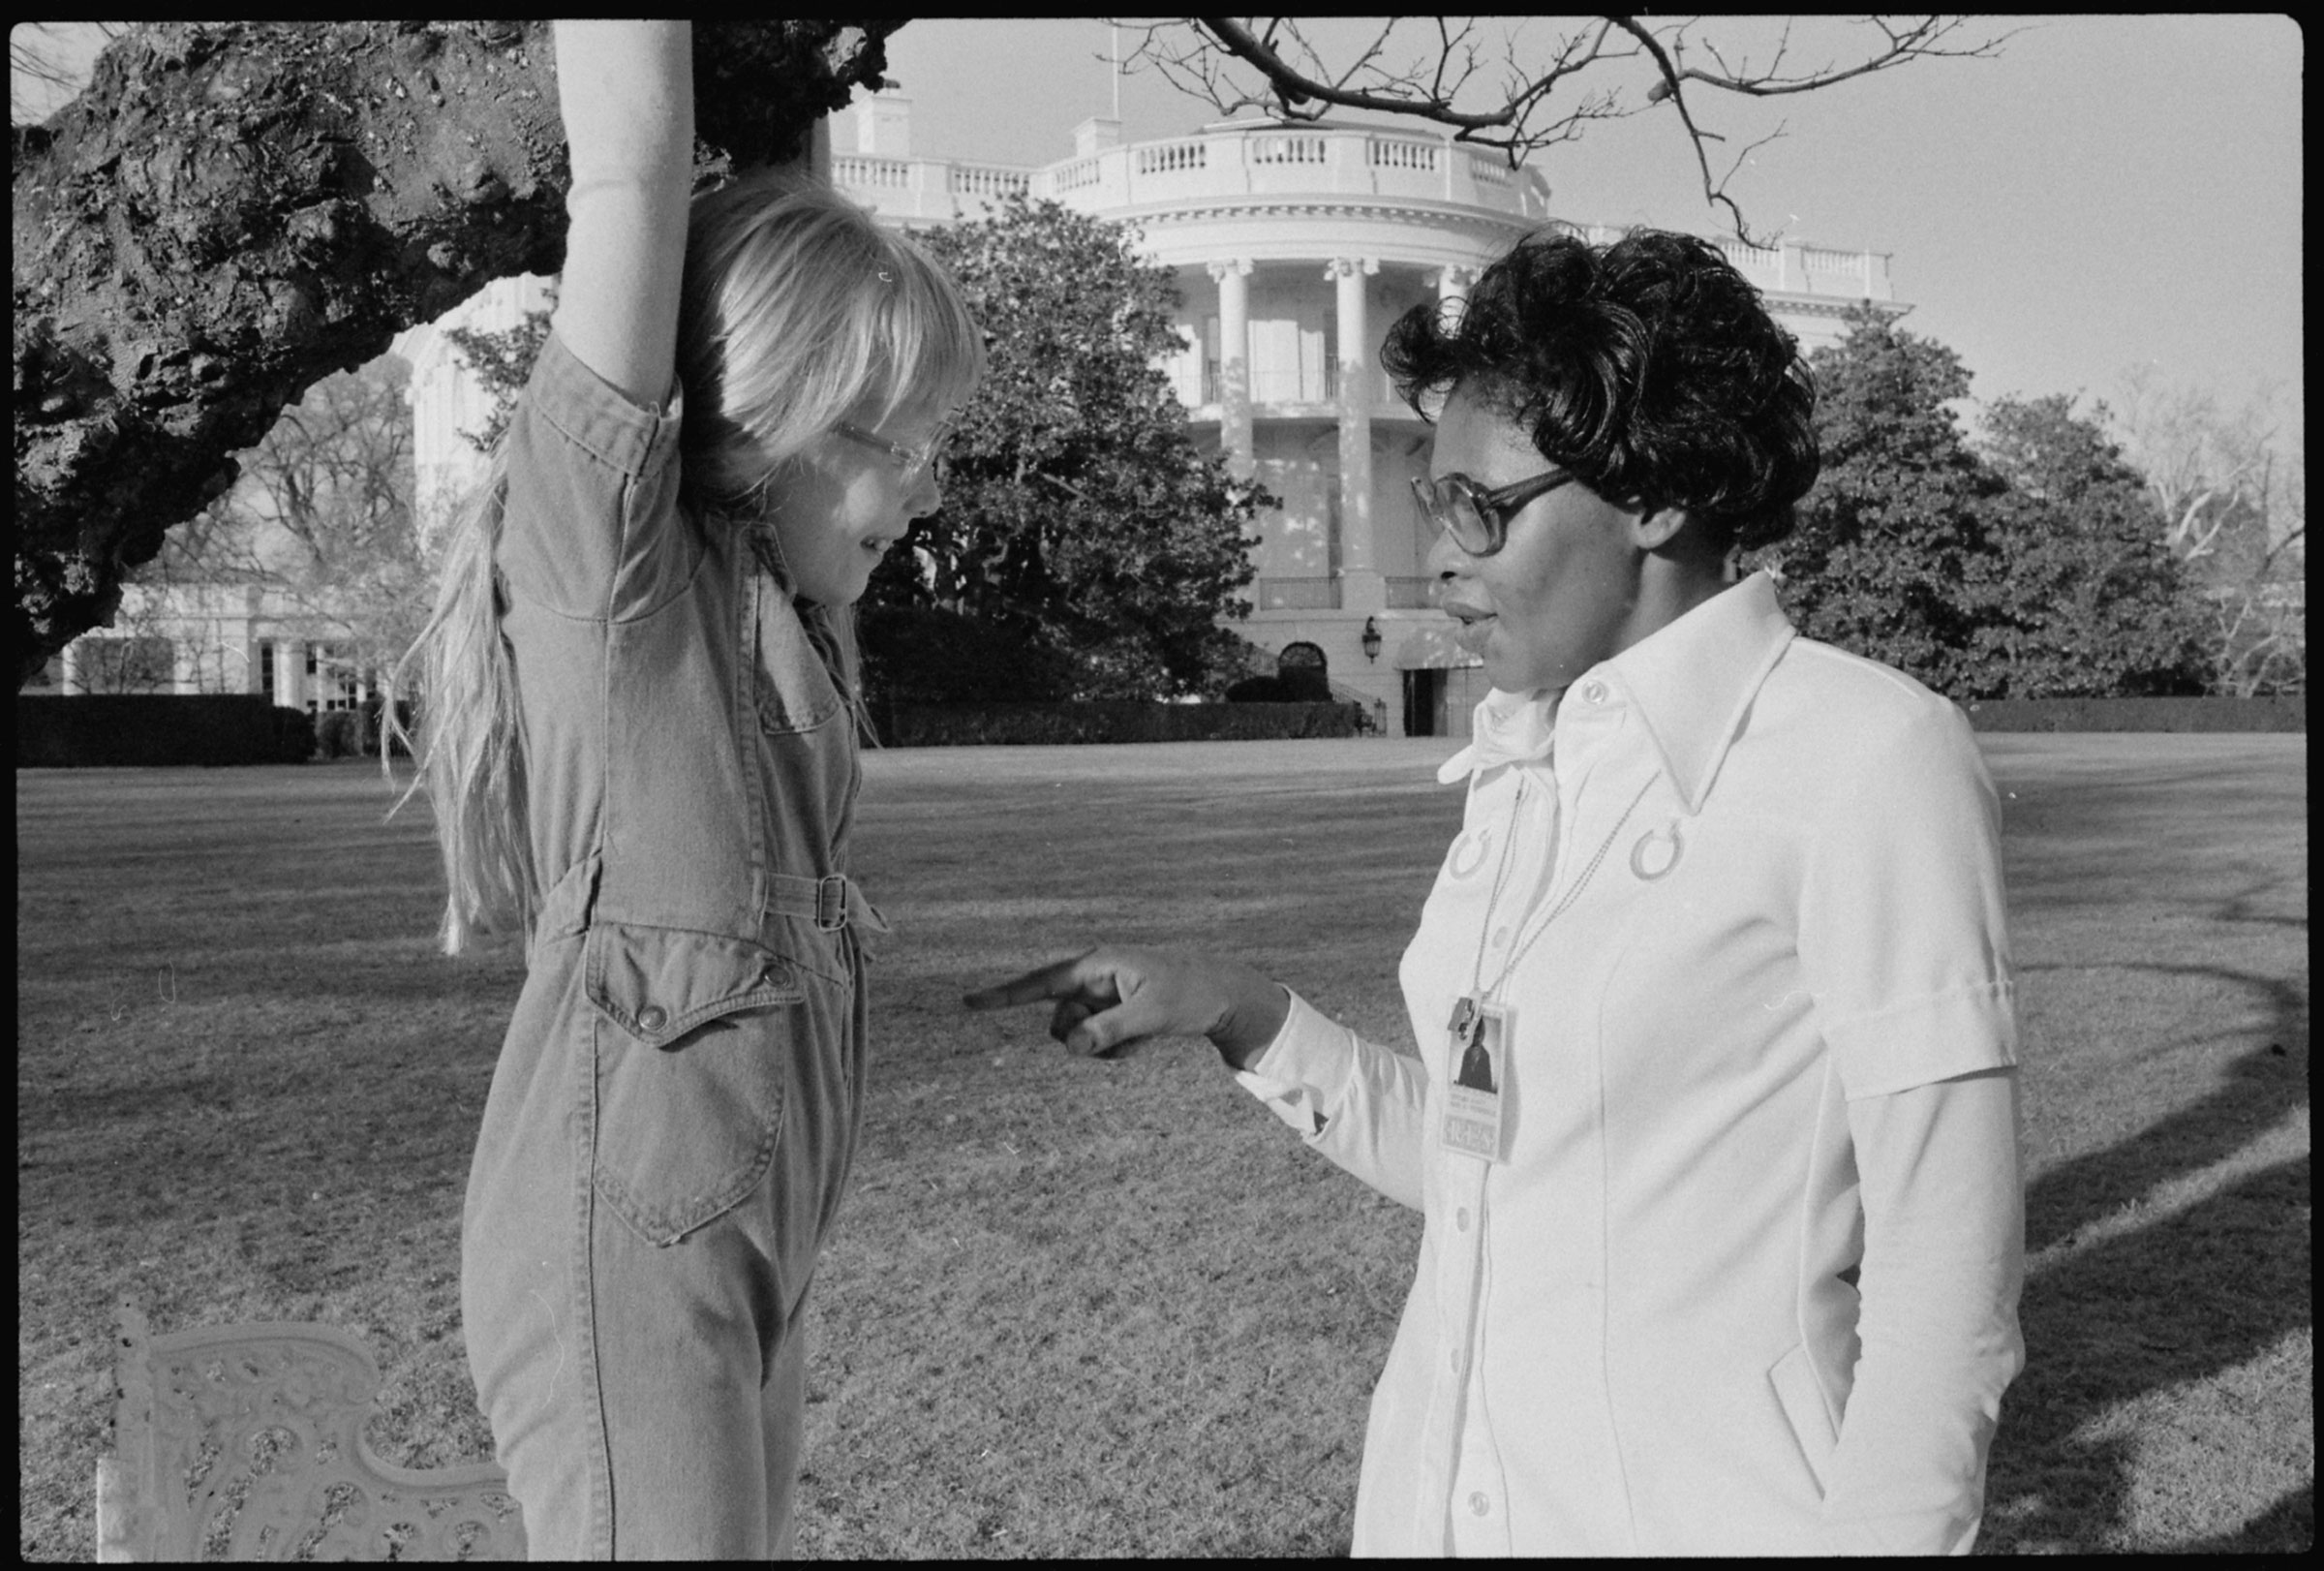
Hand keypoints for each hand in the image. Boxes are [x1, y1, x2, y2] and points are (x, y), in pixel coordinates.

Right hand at [963, 947, 1289, 1066]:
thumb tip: (1070, 1046)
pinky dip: (1116, 1049)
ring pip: (1079, 1036)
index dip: (1003, 995)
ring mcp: (1105, 997)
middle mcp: (1096, 978)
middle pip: (1060, 1021)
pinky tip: (1144, 1040)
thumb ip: (1109, 1031)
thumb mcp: (1151, 1015)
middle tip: (1123, 1037)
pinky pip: (1098, 1043)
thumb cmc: (1191, 995)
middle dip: (1082, 1038)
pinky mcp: (1115, 1014)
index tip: (966, 1003)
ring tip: (1139, 1039)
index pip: (1041, 982)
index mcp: (1099, 965)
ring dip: (1102, 1048)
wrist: (1225, 995)